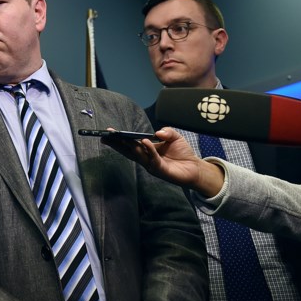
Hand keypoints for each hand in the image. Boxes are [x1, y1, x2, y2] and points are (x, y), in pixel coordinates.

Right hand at [102, 126, 224, 196]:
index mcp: (146, 149)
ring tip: (122, 137)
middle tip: (106, 137)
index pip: (130, 143)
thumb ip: (167, 131)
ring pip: (138, 155)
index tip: (109, 132)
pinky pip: (153, 158)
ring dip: (129, 146)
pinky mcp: (160, 169)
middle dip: (117, 144)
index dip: (120, 138)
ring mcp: (151, 164)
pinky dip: (149, 149)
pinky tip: (145, 142)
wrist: (195, 167)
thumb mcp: (175, 137)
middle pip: (128, 151)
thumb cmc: (182, 153)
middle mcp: (146, 158)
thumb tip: (158, 132)